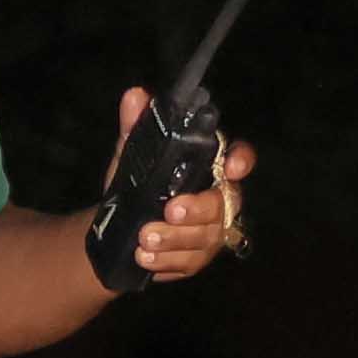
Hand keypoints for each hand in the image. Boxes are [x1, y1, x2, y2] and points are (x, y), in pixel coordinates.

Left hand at [108, 88, 256, 287]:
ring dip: (174, 239)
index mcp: (207, 167)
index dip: (241, 161)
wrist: (116, 229)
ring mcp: (210, 232)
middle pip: (223, 204)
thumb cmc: (135, 186)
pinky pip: (189, 262)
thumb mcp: (131, 157)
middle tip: (169, 210)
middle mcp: (217, 199)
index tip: (231, 167)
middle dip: (197, 209)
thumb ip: (136, 128)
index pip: (238, 158)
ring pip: (205, 238)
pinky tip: (145, 257)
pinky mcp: (196, 259)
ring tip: (144, 238)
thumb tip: (135, 95)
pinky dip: (165, 261)